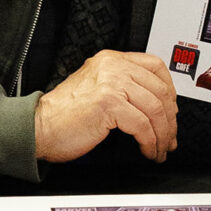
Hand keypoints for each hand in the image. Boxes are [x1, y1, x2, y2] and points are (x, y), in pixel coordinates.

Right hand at [34, 50, 177, 164]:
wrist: (38, 127)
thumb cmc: (64, 115)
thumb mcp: (96, 87)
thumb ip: (122, 86)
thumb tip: (156, 105)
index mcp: (111, 59)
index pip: (155, 66)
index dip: (170, 91)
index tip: (172, 112)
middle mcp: (113, 66)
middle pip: (160, 90)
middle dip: (170, 119)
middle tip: (170, 138)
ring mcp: (110, 82)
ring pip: (155, 109)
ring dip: (162, 134)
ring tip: (160, 149)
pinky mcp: (108, 103)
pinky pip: (142, 125)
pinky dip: (150, 142)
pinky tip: (148, 150)